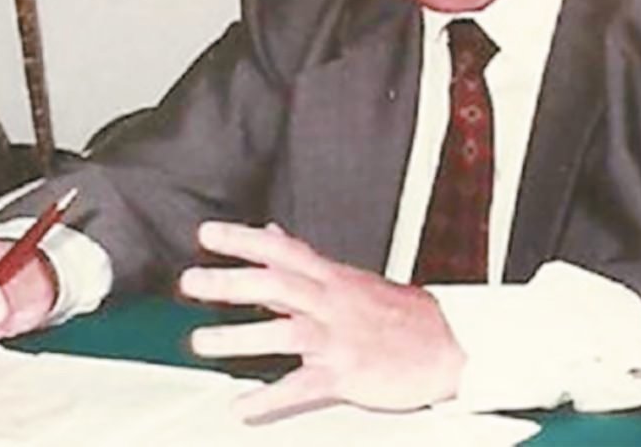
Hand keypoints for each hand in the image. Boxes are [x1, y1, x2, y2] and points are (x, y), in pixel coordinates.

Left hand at [180, 221, 464, 419]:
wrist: (449, 345)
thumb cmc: (397, 314)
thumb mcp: (348, 278)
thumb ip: (302, 260)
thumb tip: (270, 234)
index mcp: (331, 278)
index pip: (282, 250)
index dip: (243, 240)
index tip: (206, 235)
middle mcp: (332, 303)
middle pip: (278, 284)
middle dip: (232, 282)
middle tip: (191, 282)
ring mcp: (339, 339)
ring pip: (285, 332)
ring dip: (239, 337)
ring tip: (201, 343)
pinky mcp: (346, 375)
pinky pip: (303, 386)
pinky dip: (270, 398)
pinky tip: (242, 407)